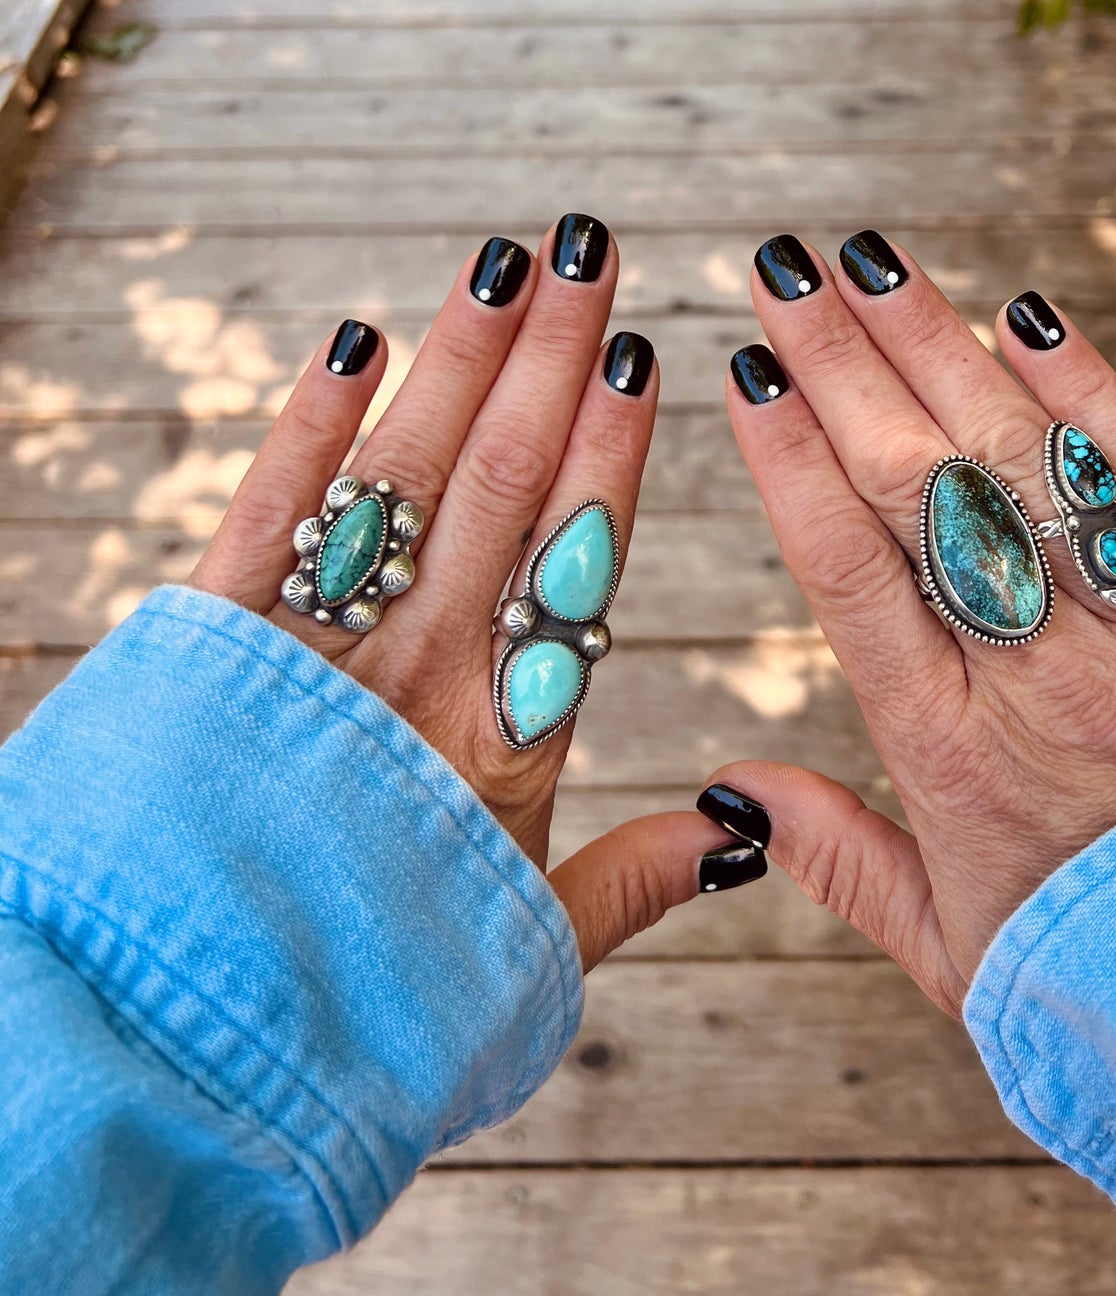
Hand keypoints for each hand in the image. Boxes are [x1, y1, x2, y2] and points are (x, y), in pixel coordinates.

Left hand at [190, 216, 743, 968]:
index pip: (580, 562)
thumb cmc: (378, 999)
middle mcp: (422, 671)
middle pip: (503, 484)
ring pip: (405, 474)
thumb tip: (742, 826)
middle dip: (551, 355)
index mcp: (509, 741)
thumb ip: (637, 879)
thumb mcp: (531, 953)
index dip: (613, 452)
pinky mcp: (210, 644)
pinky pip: (269, 513)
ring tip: (502, 259)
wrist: (193, 1051)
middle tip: (590, 245)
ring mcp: (316, 650)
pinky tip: (352, 343)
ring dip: (457, 360)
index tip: (642, 355)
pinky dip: (309, 425)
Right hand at [624, 233, 1115, 1014]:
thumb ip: (840, 860)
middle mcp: (1036, 674)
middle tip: (782, 275)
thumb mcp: (950, 951)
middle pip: (916, 490)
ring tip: (871, 265)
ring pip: (1017, 463)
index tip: (747, 377)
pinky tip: (1025, 317)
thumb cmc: (1106, 979)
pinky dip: (1088, 392)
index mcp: (951, 753)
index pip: (847, 572)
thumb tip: (733, 791)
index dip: (790, 463)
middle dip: (840, 369)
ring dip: (937, 351)